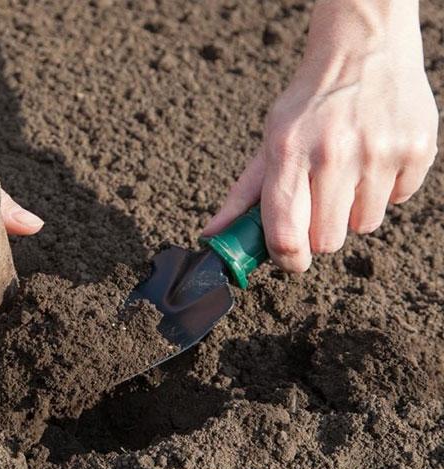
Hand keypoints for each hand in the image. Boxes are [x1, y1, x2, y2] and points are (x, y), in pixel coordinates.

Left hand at [203, 0, 437, 271]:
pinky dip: (385, 190)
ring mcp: (379, 152)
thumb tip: (212, 237)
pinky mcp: (416, 149)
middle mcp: (334, 153)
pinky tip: (374, 159)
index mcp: (289, 152)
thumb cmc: (310, 104)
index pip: (285, 234)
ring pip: (364, 226)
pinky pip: (398, 201)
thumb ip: (244, 195)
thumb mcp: (270, 140)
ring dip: (353, 211)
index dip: (286, 259)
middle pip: (327, 241)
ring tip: (348, 174)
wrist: (364, 49)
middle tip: (319, 203)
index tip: (289, 259)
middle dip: (320, 232)